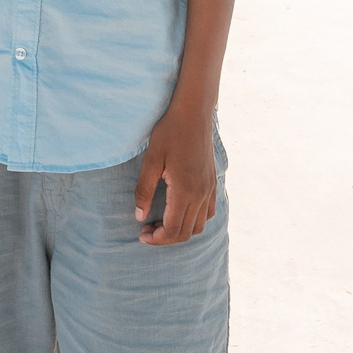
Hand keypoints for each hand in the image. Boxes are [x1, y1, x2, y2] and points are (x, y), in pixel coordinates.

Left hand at [132, 104, 217, 245]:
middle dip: (166, 238)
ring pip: (199, 225)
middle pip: (186, 232)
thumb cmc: (169, 133)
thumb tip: (139, 216)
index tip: (142, 234)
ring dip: (180, 230)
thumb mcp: (151, 160)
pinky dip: (194, 220)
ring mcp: (209, 189)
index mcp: (185, 190)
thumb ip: (144, 190)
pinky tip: (179, 211)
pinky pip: (208, 212)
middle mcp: (201, 194)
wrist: (193, 114)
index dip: (156, 238)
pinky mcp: (213, 183)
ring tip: (161, 222)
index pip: (173, 229)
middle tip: (147, 229)